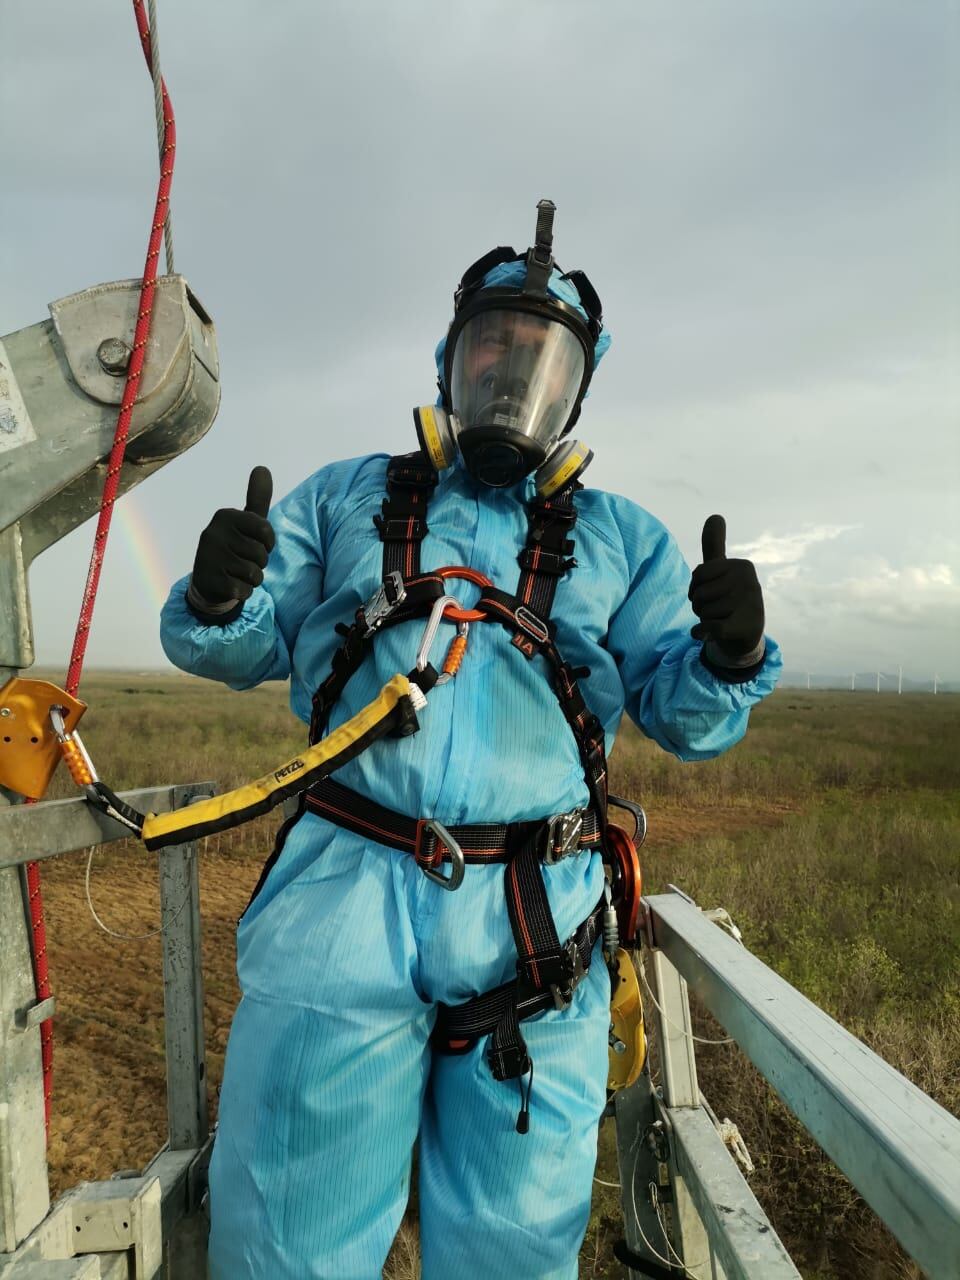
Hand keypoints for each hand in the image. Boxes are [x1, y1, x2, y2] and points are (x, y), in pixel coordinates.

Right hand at [191, 467, 275, 604]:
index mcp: (225, 516)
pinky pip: (245, 590)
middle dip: (259, 563)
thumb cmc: (233, 548)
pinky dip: (243, 592)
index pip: (266, 530)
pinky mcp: (211, 581)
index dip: (267, 543)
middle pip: (261, 554)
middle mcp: (213, 533)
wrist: (207, 583)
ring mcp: (210, 557)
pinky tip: (230, 586)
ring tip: (236, 573)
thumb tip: (263, 468)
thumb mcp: (246, 522)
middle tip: (242, 561)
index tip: (255, 543)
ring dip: (252, 579)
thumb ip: (257, 498)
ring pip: (255, 574)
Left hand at [688, 514, 764, 662]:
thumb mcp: (721, 570)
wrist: (745, 635)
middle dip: (700, 605)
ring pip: (703, 612)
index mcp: (742, 566)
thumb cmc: (729, 599)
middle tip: (717, 609)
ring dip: (705, 619)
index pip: (698, 574)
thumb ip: (714, 545)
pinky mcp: (745, 627)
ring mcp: (750, 605)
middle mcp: (750, 583)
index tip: (711, 592)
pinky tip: (706, 633)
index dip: (695, 587)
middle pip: (699, 594)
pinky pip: (709, 627)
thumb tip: (715, 515)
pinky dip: (701, 632)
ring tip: (721, 619)